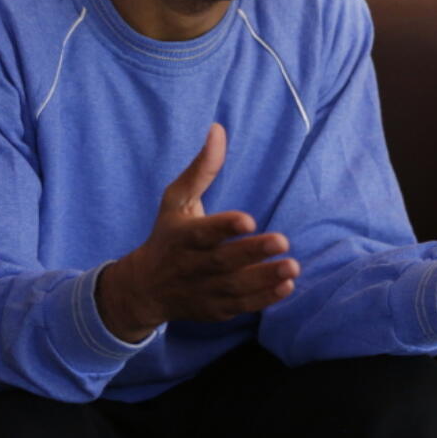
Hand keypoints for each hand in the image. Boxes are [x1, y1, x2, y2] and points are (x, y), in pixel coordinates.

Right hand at [96, 124, 299, 340]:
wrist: (144, 290)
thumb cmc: (167, 236)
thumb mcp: (176, 201)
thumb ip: (202, 169)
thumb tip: (218, 129)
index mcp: (183, 237)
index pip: (204, 233)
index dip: (225, 227)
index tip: (249, 220)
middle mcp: (193, 265)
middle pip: (224, 261)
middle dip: (253, 253)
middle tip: (283, 241)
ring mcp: (204, 290)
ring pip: (236, 287)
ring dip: (265, 278)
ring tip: (292, 267)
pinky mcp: (215, 309)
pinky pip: (241, 306)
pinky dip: (263, 300)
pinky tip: (286, 287)